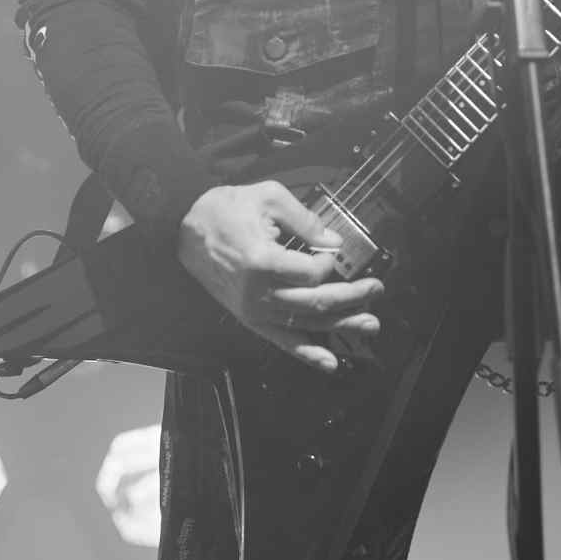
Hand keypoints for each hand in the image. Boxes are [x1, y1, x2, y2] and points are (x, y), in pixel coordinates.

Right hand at [177, 182, 383, 373]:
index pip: (313, 273)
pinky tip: (330, 362)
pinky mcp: (248, 317)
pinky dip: (307, 353)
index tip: (331, 251)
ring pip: (306, 323)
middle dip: (352, 298)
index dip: (330, 263)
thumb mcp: (269, 197)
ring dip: (341, 325)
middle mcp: (258, 292)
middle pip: (316, 302)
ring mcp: (252, 309)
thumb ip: (306, 221)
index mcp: (262, 261)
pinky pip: (281, 340)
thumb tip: (335, 243)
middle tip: (376, 289)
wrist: (184, 228)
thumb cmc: (225, 209)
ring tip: (369, 324)